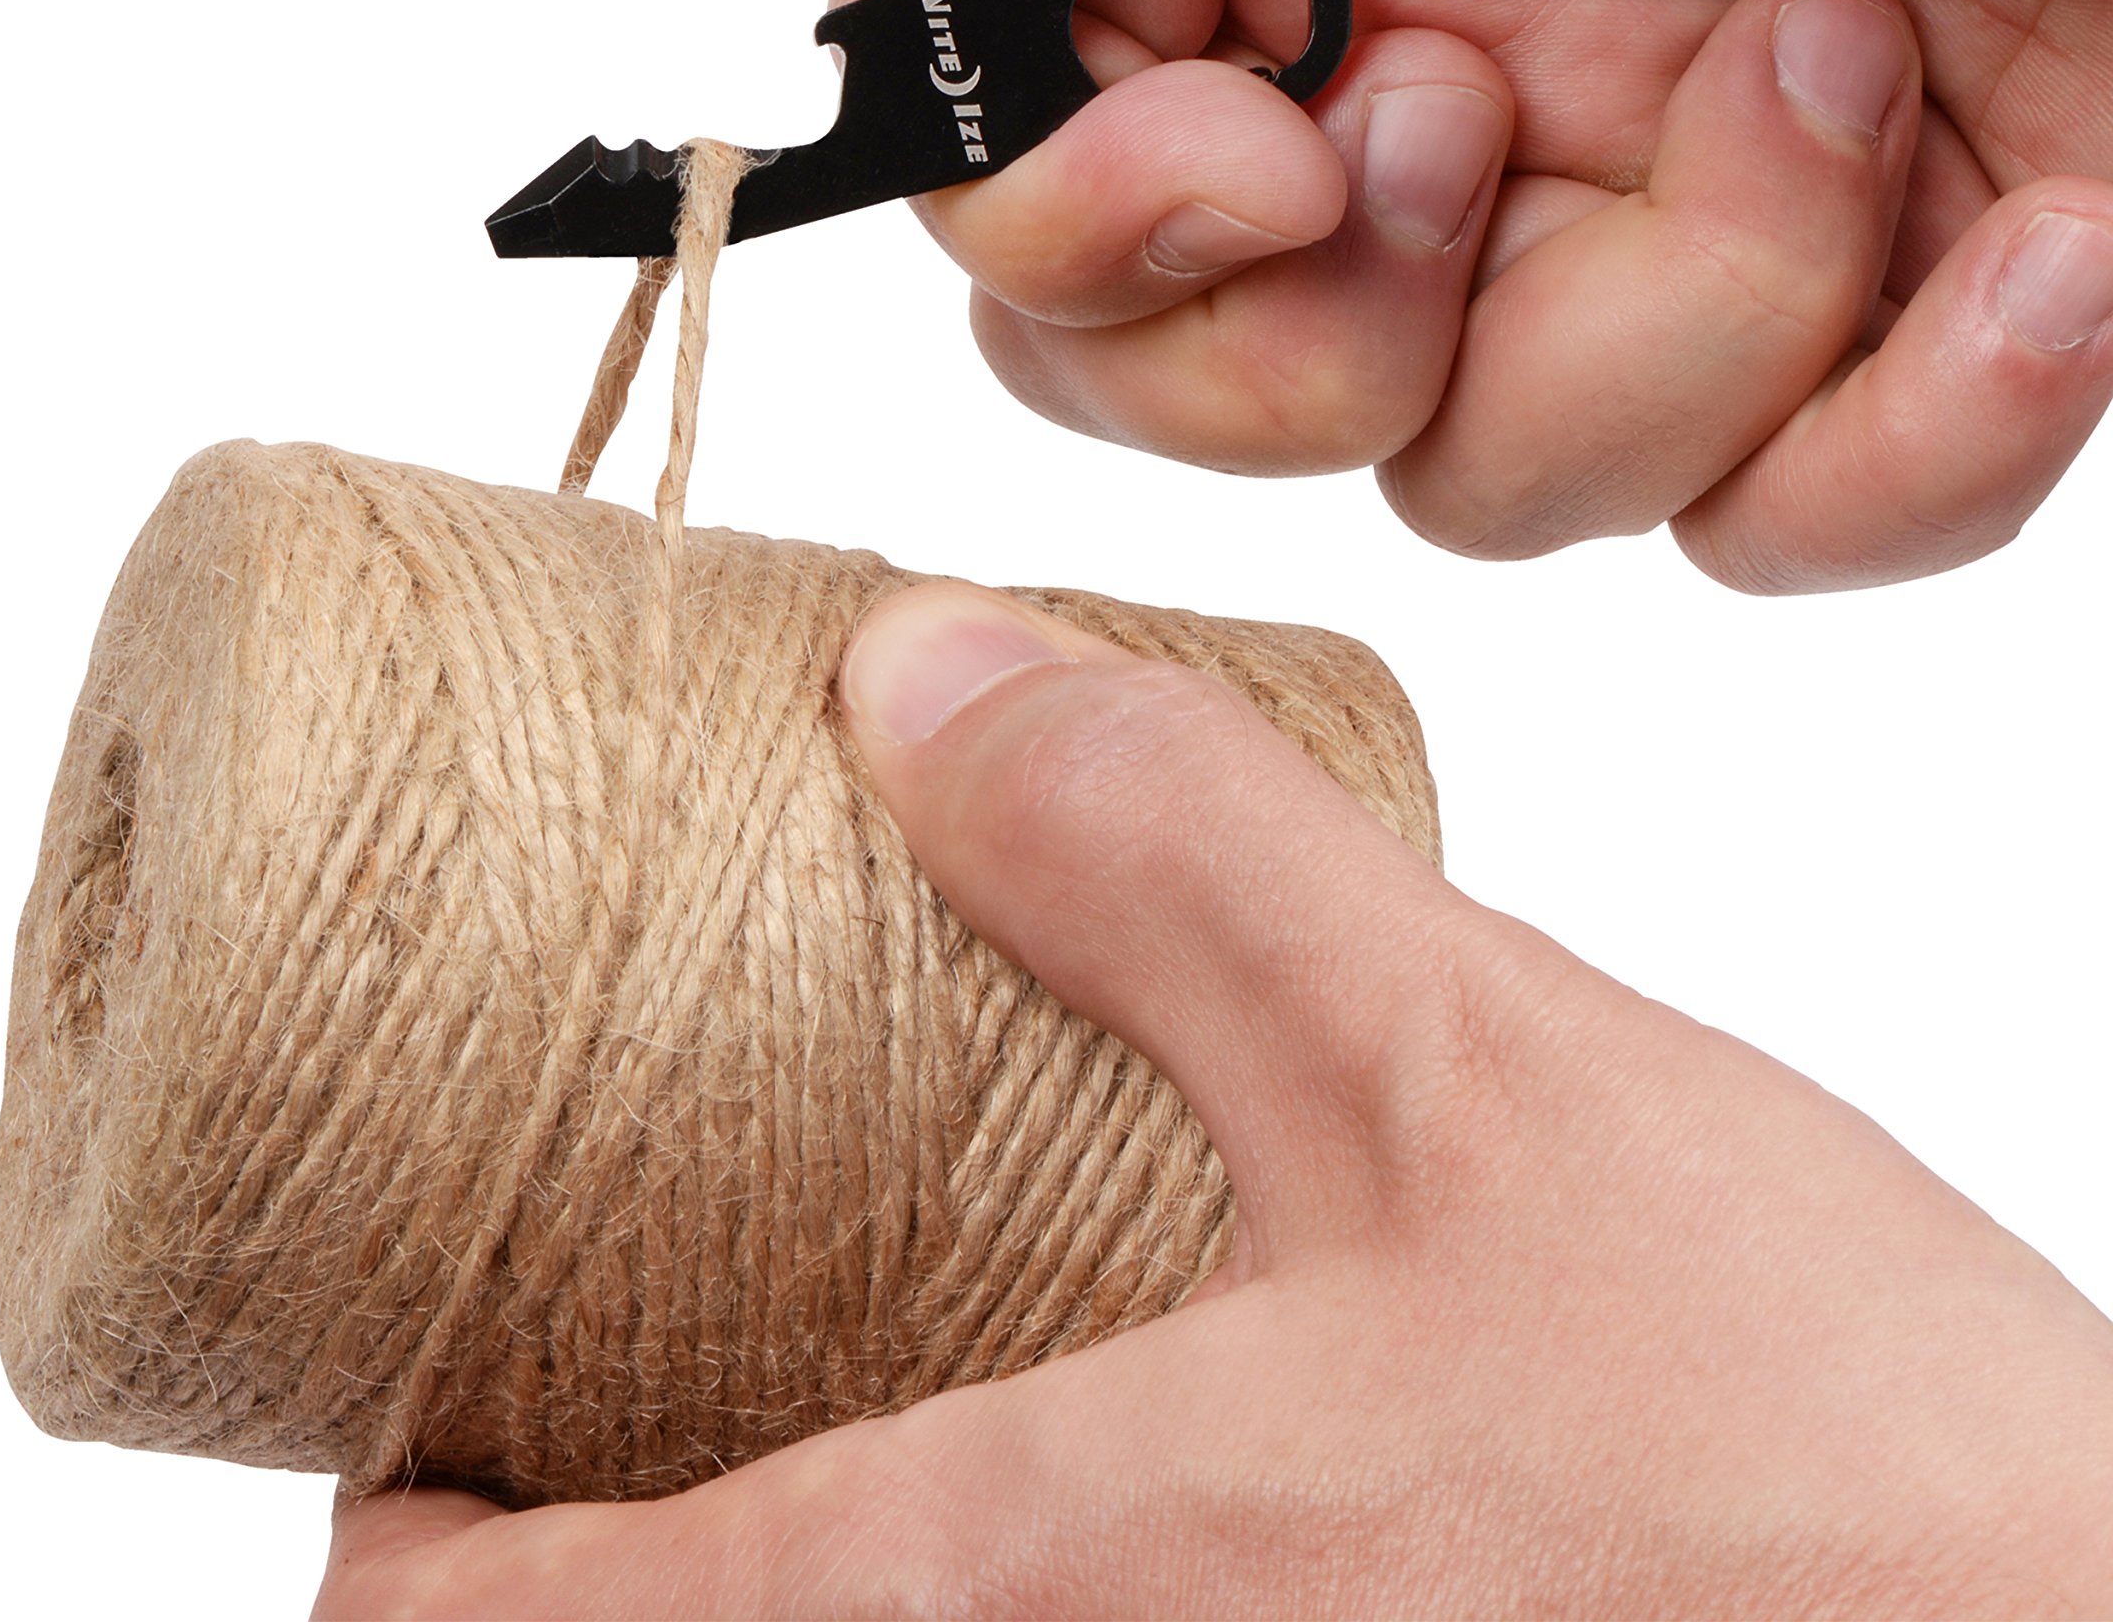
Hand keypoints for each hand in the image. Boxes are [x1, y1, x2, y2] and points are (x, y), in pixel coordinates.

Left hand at [314, 584, 2112, 1617]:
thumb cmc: (1831, 1496)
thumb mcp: (1465, 1079)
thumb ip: (1166, 858)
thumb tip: (918, 675)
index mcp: (1014, 1602)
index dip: (385, 1551)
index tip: (372, 1422)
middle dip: (564, 1555)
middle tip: (565, 1343)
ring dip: (759, 1572)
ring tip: (785, 1350)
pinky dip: (960, 1578)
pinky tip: (1065, 1422)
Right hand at [836, 0, 2112, 591]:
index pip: (1008, 51)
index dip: (1037, 170)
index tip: (1229, 155)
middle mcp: (1458, 12)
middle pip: (1168, 335)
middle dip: (1292, 330)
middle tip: (1469, 151)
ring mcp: (1646, 195)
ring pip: (1460, 462)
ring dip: (1673, 315)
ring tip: (1871, 65)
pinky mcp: (1856, 336)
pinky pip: (1747, 526)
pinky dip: (1897, 432)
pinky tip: (2056, 241)